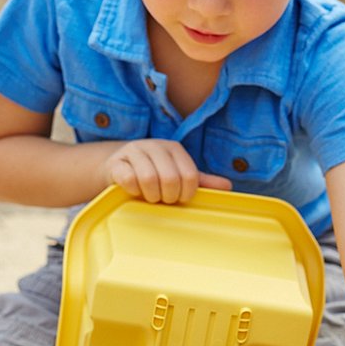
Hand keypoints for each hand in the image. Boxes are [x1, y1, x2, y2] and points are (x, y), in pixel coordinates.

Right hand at [104, 139, 231, 202]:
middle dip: (168, 196)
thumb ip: (201, 180)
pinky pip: (128, 179)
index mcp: (174, 148)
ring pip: (148, 179)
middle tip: (163, 200)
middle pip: (170, 178)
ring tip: (150, 197)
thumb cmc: (154, 173)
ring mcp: (134, 152)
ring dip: (151, 196)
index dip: (186, 193)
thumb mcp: (178, 174)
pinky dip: (133, 191)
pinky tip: (134, 191)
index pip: (190, 175)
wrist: (118, 166)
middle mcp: (155, 145)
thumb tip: (228, 187)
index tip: (180, 198)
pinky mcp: (116, 162)